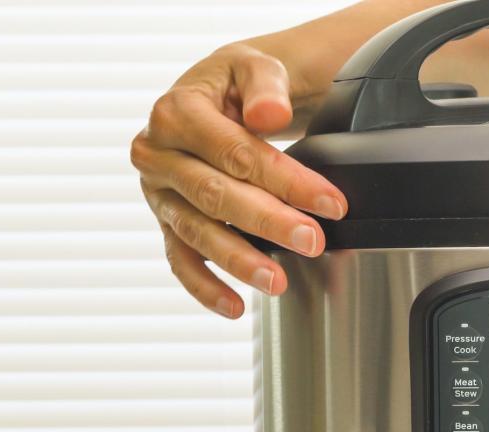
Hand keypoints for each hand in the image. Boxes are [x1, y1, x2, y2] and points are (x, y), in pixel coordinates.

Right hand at [130, 43, 346, 317]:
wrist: (215, 94)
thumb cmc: (237, 84)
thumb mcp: (254, 66)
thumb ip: (265, 84)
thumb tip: (269, 113)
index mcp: (176, 111)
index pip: (235, 152)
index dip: (286, 180)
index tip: (331, 203)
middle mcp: (157, 153)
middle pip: (215, 195)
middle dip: (268, 222)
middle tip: (312, 241)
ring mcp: (159, 192)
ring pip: (196, 232)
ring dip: (239, 260)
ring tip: (278, 280)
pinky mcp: (166, 220)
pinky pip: (180, 259)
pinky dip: (205, 287)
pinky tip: (235, 307)